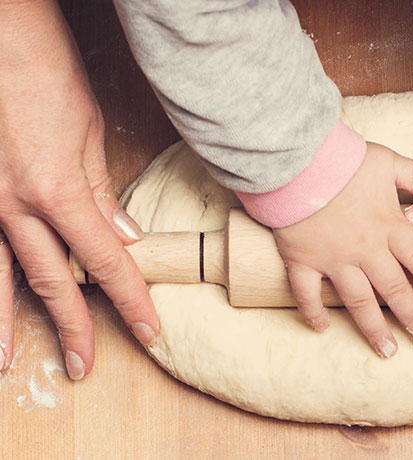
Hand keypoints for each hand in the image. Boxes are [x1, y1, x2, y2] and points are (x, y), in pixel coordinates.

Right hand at [0, 2, 158, 378]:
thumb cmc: (46, 78)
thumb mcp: (87, 136)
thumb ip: (100, 194)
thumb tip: (123, 237)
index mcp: (58, 193)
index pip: (106, 262)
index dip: (130, 300)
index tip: (149, 328)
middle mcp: (17, 206)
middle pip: (54, 280)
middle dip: (73, 327)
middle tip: (84, 366)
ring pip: (4, 274)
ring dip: (9, 321)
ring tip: (9, 361)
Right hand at [273, 143, 412, 357]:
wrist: (295, 161)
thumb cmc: (344, 159)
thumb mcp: (389, 162)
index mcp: (389, 226)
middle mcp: (365, 249)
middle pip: (393, 289)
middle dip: (410, 316)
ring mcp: (333, 258)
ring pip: (358, 301)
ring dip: (374, 328)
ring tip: (389, 350)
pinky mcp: (302, 260)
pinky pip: (308, 293)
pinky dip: (313, 312)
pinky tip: (322, 328)